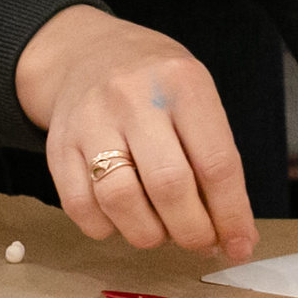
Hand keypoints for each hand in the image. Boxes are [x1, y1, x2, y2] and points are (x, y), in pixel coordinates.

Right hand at [17, 5, 256, 260]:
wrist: (89, 53)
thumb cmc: (157, 86)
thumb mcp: (196, 99)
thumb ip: (216, 160)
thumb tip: (234, 234)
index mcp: (181, 83)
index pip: (216, 163)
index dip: (231, 215)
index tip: (239, 244)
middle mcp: (133, 97)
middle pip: (169, 185)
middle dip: (192, 231)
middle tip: (200, 241)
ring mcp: (90, 121)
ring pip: (121, 201)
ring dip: (149, 234)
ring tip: (161, 230)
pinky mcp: (59, 146)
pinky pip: (81, 207)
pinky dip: (107, 228)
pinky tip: (122, 218)